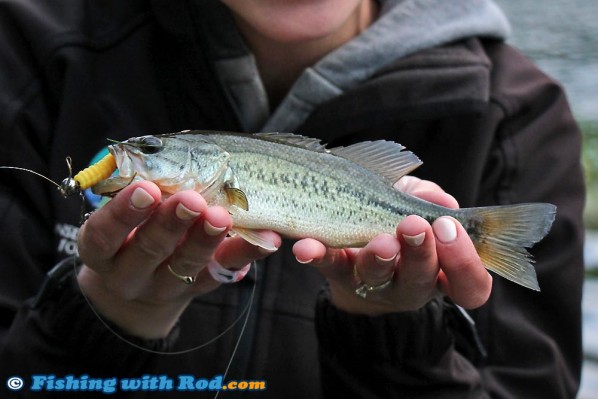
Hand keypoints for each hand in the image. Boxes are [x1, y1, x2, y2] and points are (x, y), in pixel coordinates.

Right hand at [76, 181, 279, 338]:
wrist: (139, 284)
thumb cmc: (131, 227)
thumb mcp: (122, 211)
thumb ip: (140, 184)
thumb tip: (166, 147)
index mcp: (102, 250)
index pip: (103, 234)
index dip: (123, 213)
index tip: (147, 188)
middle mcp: (130, 274)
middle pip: (148, 251)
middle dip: (171, 223)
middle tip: (192, 199)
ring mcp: (166, 285)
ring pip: (187, 265)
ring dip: (207, 238)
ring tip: (223, 216)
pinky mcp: (202, 287)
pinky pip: (225, 272)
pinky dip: (247, 252)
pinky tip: (266, 239)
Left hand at [293, 176, 491, 314]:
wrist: (357, 249)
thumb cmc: (397, 220)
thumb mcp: (417, 204)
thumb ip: (429, 199)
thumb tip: (440, 203)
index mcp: (442, 270)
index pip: (470, 283)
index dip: (465, 261)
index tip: (448, 226)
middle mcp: (411, 284)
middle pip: (420, 279)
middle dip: (419, 252)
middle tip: (412, 225)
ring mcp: (373, 283)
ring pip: (377, 276)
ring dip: (378, 257)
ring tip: (379, 241)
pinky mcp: (338, 274)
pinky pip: (329, 267)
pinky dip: (318, 255)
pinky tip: (306, 246)